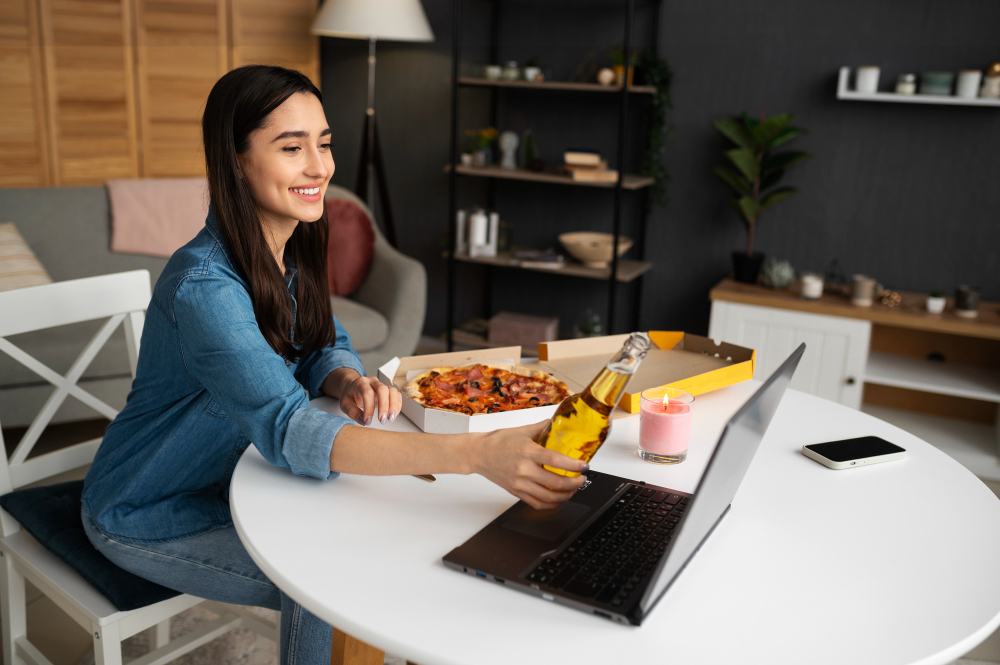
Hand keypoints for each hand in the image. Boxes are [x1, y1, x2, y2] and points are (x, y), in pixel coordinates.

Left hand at [340, 375, 401, 425]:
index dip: (369, 407)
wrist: (353, 388)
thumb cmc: (350, 396)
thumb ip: (352, 412)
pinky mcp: (388, 390)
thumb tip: (363, 421)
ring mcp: (382, 384)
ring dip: (394, 405)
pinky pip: (396, 395)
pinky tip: (394, 414)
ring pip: (392, 391)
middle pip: (383, 389)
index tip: (368, 421)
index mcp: (360, 383)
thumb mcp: (345, 404)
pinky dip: (397, 405)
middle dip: (384, 406)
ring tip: (391, 418)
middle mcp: (373, 381)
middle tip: (382, 420)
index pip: (367, 392)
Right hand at [471, 422, 588, 509]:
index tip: (584, 465)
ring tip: (573, 490)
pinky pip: (536, 504)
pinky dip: (551, 504)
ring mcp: (520, 483)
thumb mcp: (522, 431)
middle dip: (575, 483)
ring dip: (566, 496)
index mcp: (528, 452)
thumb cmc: (498, 441)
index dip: (573, 465)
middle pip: (556, 482)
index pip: (556, 460)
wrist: (478, 454)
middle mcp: (524, 469)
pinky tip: (558, 499)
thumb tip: (557, 422)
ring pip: (548, 497)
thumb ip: (542, 427)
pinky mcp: (516, 492)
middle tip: (582, 478)